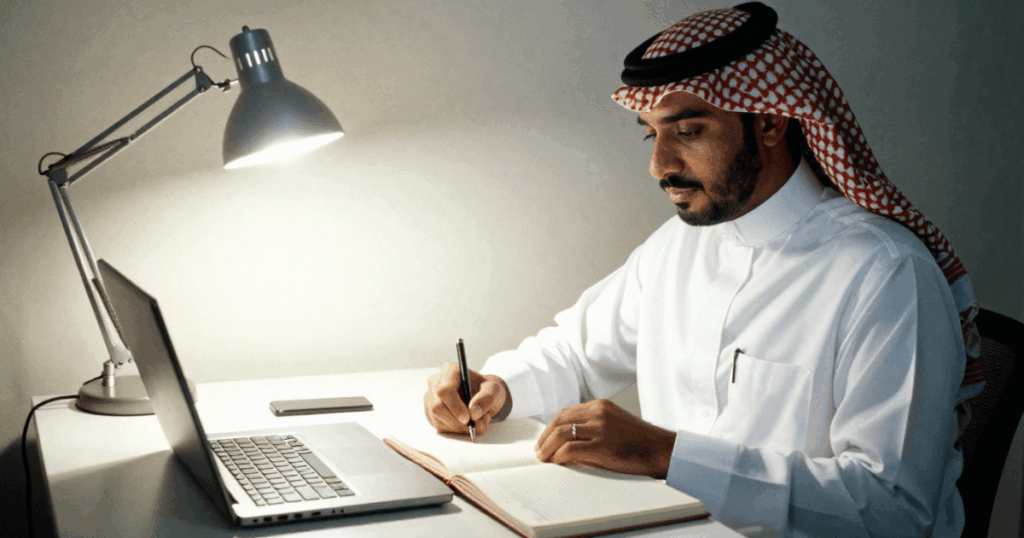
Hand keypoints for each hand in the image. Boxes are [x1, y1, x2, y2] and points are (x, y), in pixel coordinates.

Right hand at [424, 362, 510, 435]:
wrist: (482, 396)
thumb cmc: (486, 390)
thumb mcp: (494, 390)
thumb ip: (487, 399)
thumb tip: (473, 413)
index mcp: (449, 371)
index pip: (444, 389)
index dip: (455, 406)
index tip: (468, 418)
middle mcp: (435, 383)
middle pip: (437, 407)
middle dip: (457, 421)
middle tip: (473, 425)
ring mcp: (430, 399)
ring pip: (438, 419)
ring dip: (459, 427)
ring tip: (476, 422)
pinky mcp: (431, 413)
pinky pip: (440, 426)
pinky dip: (456, 430)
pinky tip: (467, 424)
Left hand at [534, 399, 674, 477]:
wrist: (661, 450)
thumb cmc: (638, 442)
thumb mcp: (614, 424)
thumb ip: (592, 428)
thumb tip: (565, 445)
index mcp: (600, 406)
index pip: (566, 413)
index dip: (550, 427)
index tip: (544, 440)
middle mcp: (598, 413)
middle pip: (559, 421)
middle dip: (545, 437)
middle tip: (539, 451)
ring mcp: (600, 428)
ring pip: (561, 433)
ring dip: (547, 448)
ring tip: (543, 459)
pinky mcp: (602, 446)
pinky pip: (570, 449)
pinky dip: (559, 457)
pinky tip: (557, 463)